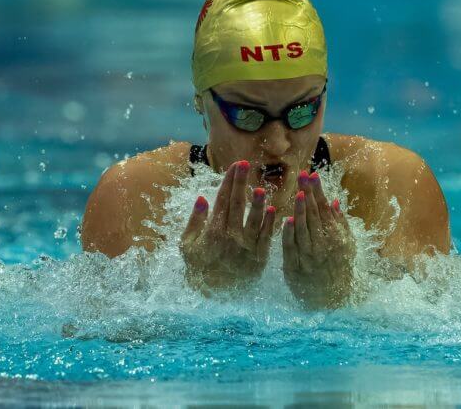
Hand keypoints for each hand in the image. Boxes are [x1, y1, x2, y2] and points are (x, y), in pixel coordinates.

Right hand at [180, 160, 275, 292]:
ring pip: (254, 220)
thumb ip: (195, 221)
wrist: (213, 296)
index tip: (235, 165)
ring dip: (258, 203)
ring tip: (260, 188)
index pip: (223, 200)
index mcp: (213, 231)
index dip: (229, 181)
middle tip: (246, 164)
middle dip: (241, 183)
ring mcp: (246, 247)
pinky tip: (272, 210)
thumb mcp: (187, 245)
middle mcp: (231, 237)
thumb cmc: (199, 268)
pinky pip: (265, 238)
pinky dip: (269, 224)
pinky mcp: (259, 258)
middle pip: (238, 204)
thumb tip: (201, 198)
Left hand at [282, 170, 355, 308]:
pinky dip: (289, 234)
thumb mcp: (346, 245)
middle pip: (314, 215)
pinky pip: (291, 248)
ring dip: (300, 210)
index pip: (324, 209)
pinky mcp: (294, 267)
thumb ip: (339, 223)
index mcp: (335, 237)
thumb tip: (334, 201)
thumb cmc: (339, 268)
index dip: (318, 191)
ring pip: (304, 230)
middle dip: (308, 194)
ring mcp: (309, 256)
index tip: (312, 174)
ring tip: (298, 193)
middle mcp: (323, 245)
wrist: (332, 299)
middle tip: (302, 175)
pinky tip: (287, 220)